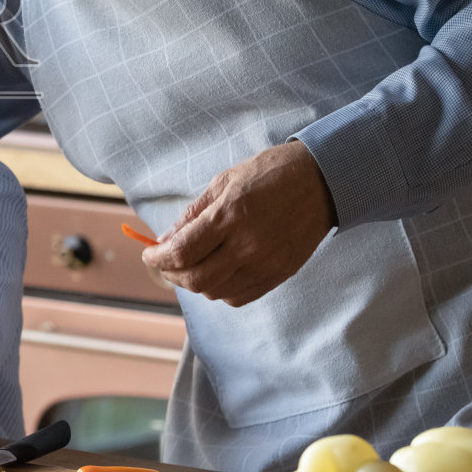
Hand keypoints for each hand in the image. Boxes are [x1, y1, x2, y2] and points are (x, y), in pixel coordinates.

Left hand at [142, 141, 336, 306]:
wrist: (322, 181)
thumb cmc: (270, 173)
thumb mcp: (224, 181)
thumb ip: (193, 214)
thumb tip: (166, 240)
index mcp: (230, 215)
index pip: (182, 252)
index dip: (157, 258)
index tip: (149, 253)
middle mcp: (248, 245)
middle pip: (195, 279)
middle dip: (171, 274)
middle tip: (164, 262)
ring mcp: (265, 264)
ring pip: (215, 292)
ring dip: (194, 283)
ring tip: (189, 266)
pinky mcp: (279, 275)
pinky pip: (239, 297)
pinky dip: (219, 291)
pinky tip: (216, 273)